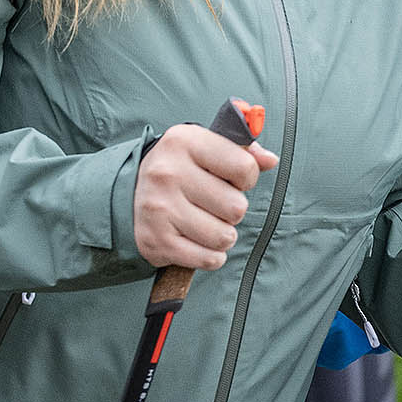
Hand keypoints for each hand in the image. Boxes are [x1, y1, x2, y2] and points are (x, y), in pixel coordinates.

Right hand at [133, 123, 277, 269]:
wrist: (131, 193)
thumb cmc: (183, 168)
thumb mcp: (208, 147)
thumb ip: (245, 151)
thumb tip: (270, 160)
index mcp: (184, 141)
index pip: (245, 168)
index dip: (247, 177)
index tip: (233, 179)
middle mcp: (167, 173)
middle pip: (237, 207)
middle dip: (233, 209)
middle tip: (215, 204)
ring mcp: (159, 208)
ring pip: (225, 236)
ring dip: (223, 234)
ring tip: (207, 222)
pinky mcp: (156, 241)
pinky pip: (209, 259)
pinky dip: (211, 256)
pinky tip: (199, 242)